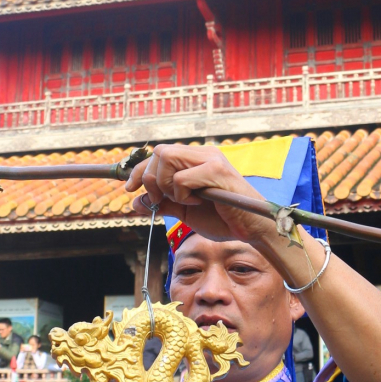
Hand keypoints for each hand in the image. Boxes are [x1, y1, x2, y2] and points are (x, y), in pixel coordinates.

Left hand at [125, 144, 273, 244]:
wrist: (251, 229)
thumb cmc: (223, 219)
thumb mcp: (185, 212)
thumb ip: (163, 204)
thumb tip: (135, 202)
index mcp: (196, 160)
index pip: (159, 154)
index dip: (140, 170)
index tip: (129, 188)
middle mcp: (203, 154)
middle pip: (159, 152)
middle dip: (150, 179)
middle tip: (159, 200)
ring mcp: (210, 160)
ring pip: (167, 158)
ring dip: (165, 185)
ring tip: (183, 201)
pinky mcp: (216, 171)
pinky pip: (181, 178)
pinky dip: (181, 194)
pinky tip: (197, 202)